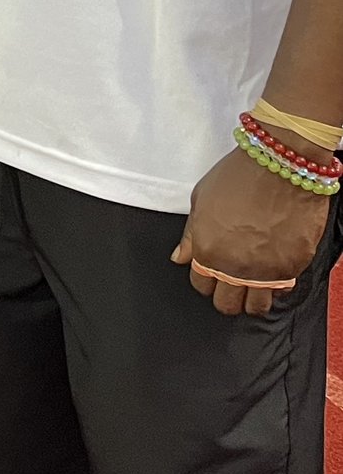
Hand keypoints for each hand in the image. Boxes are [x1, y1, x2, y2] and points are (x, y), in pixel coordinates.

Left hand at [175, 144, 332, 315]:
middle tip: (230, 282)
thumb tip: (180, 256)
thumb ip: (190, 234)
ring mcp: (267, 271)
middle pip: (226, 304)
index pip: (201, 284)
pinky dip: (277, 286)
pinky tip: (273, 271)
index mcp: (208, 250)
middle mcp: (236, 266)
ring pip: (256, 307)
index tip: (210, 273)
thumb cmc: (239, 177)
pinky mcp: (294, 267)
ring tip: (251, 284)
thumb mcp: (201, 199)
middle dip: (225, 295)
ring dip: (251, 298)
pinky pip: (283, 291)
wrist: (280, 166)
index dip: (204, 279)